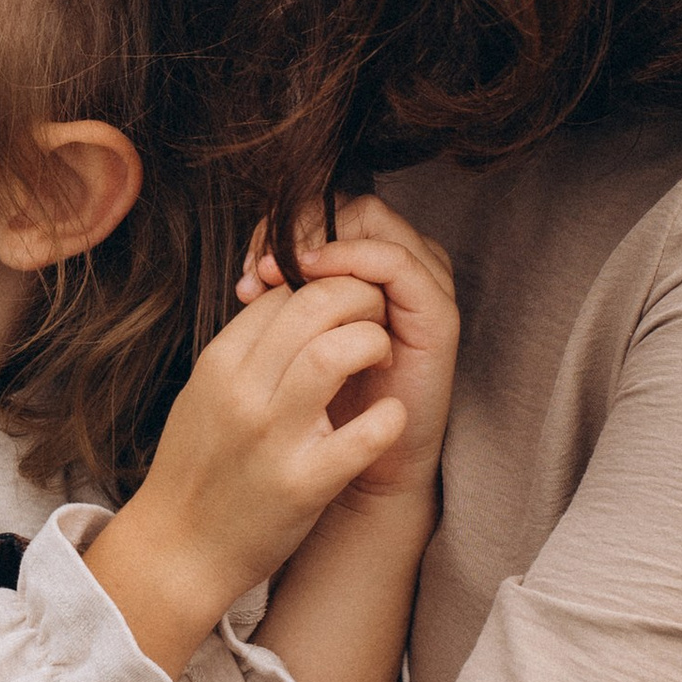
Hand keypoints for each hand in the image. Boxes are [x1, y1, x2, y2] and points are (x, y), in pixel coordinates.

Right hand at [83, 267, 406, 674]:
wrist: (177, 552)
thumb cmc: (196, 471)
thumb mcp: (205, 395)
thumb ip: (246, 352)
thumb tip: (288, 303)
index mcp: (219, 364)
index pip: (285, 292)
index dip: (326, 286)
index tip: (346, 307)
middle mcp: (244, 392)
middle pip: (316, 304)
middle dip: (361, 298)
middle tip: (377, 319)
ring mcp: (273, 438)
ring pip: (338, 352)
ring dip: (375, 343)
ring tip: (384, 358)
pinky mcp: (303, 484)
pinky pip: (364, 435)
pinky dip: (388, 418)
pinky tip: (388, 417)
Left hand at [235, 198, 458, 512]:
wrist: (359, 478)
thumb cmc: (318, 412)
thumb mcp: (287, 347)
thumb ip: (279, 303)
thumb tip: (249, 273)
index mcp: (365, 270)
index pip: (323, 209)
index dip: (279, 224)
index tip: (245, 265)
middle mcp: (398, 269)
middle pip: (348, 203)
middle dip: (295, 225)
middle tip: (256, 268)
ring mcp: (422, 287)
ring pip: (374, 219)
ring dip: (318, 237)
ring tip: (275, 273)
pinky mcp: (436, 315)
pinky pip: (396, 262)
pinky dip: (352, 258)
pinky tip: (312, 274)